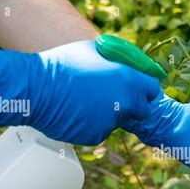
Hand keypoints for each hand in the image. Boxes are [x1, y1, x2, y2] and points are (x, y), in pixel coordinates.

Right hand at [0, 41, 159, 144]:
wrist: (37, 89)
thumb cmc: (63, 65)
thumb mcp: (95, 52)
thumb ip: (116, 63)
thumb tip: (124, 67)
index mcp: (128, 80)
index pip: (152, 90)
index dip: (146, 90)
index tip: (140, 91)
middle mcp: (125, 103)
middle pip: (140, 110)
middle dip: (131, 105)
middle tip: (113, 98)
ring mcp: (111, 122)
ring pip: (117, 120)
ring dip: (107, 114)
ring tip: (83, 102)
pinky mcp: (96, 136)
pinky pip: (99, 130)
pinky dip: (92, 124)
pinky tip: (76, 113)